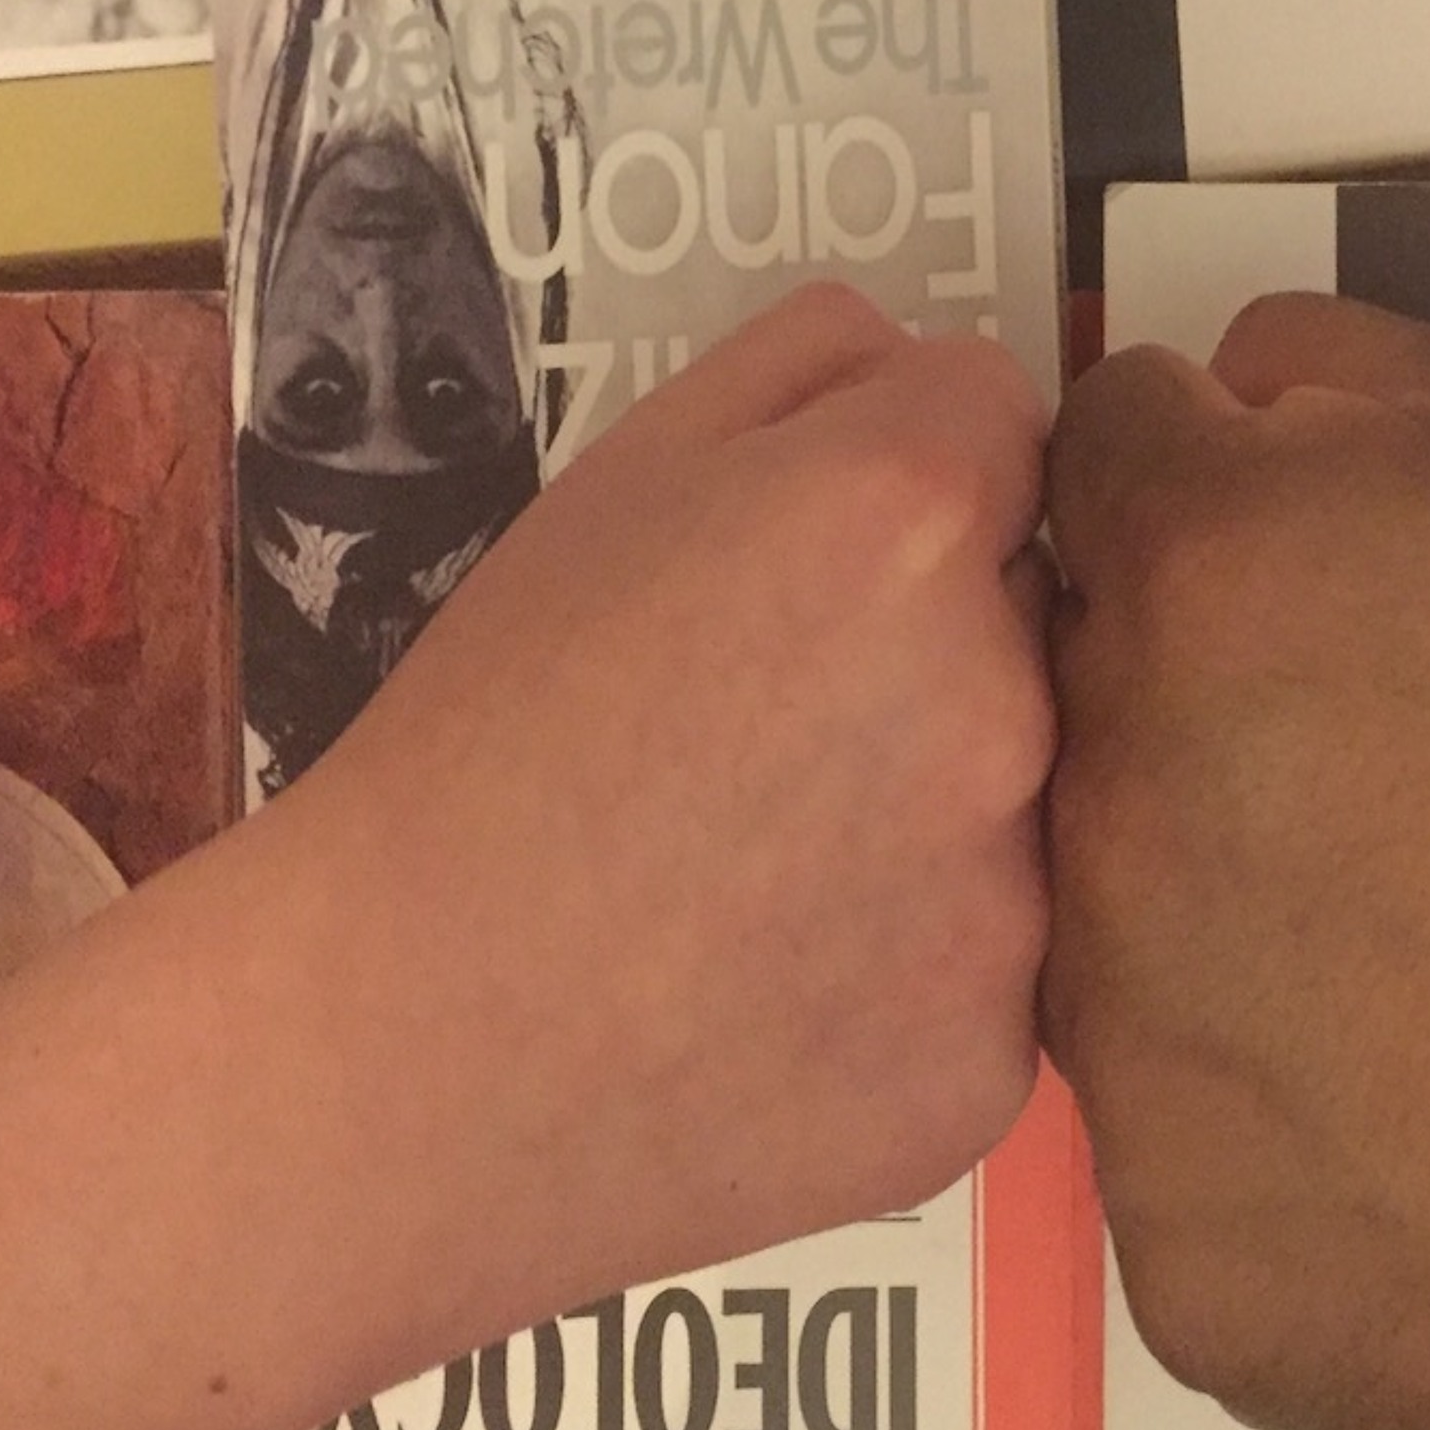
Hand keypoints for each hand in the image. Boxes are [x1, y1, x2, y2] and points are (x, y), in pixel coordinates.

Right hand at [266, 279, 1052, 1360]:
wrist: (392, 1054)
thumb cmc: (486, 748)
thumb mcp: (615, 477)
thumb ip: (811, 368)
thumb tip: (934, 373)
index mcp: (905, 520)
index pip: (1004, 427)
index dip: (902, 484)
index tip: (811, 567)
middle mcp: (1002, 700)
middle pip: (1037, 618)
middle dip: (938, 650)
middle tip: (764, 736)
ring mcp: (1014, 901)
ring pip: (1032, 805)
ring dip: (939, 819)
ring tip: (757, 876)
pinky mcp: (992, 1060)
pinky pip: (992, 975)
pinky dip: (911, 980)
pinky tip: (774, 995)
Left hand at [1044, 293, 1429, 1429]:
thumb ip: (1337, 366)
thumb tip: (1210, 391)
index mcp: (1195, 572)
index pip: (1094, 466)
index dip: (1197, 504)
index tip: (1289, 583)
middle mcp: (1100, 789)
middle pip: (1072, 703)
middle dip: (1184, 714)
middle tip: (1362, 786)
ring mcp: (1107, 1027)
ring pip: (1103, 926)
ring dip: (1202, 917)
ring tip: (1391, 960)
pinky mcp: (1150, 1220)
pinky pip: (1166, 1131)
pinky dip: (1253, 1112)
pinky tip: (1390, 1106)